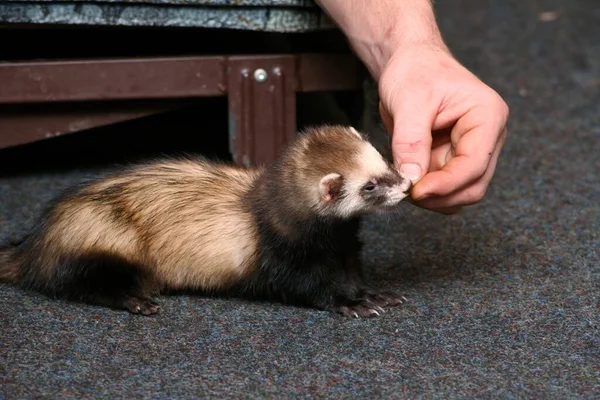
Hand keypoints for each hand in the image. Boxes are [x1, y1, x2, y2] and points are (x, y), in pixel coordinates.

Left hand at [378, 43, 508, 213]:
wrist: (408, 63)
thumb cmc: (414, 71)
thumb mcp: (408, 102)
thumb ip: (411, 141)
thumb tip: (411, 179)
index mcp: (488, 117)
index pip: (475, 164)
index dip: (446, 184)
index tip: (414, 191)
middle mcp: (488, 138)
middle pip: (473, 186)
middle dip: (440, 195)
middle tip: (405, 192)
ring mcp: (473, 151)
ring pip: (461, 193)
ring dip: (434, 198)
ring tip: (404, 182)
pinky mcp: (455, 160)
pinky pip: (447, 189)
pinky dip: (429, 193)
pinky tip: (409, 180)